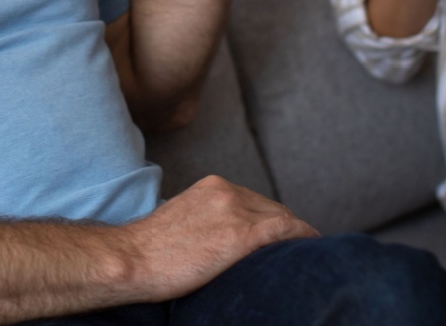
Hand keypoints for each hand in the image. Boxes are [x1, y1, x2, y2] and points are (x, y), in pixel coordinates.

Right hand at [118, 176, 317, 302]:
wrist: (133, 259)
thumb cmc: (149, 250)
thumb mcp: (180, 220)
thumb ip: (205, 219)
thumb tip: (219, 237)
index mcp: (211, 186)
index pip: (253, 200)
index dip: (270, 219)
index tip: (280, 235)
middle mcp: (226, 191)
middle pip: (270, 208)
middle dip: (285, 227)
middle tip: (296, 246)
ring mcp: (234, 211)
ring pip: (280, 219)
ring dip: (294, 234)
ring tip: (306, 250)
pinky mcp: (240, 235)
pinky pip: (284, 230)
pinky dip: (301, 236)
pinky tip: (312, 244)